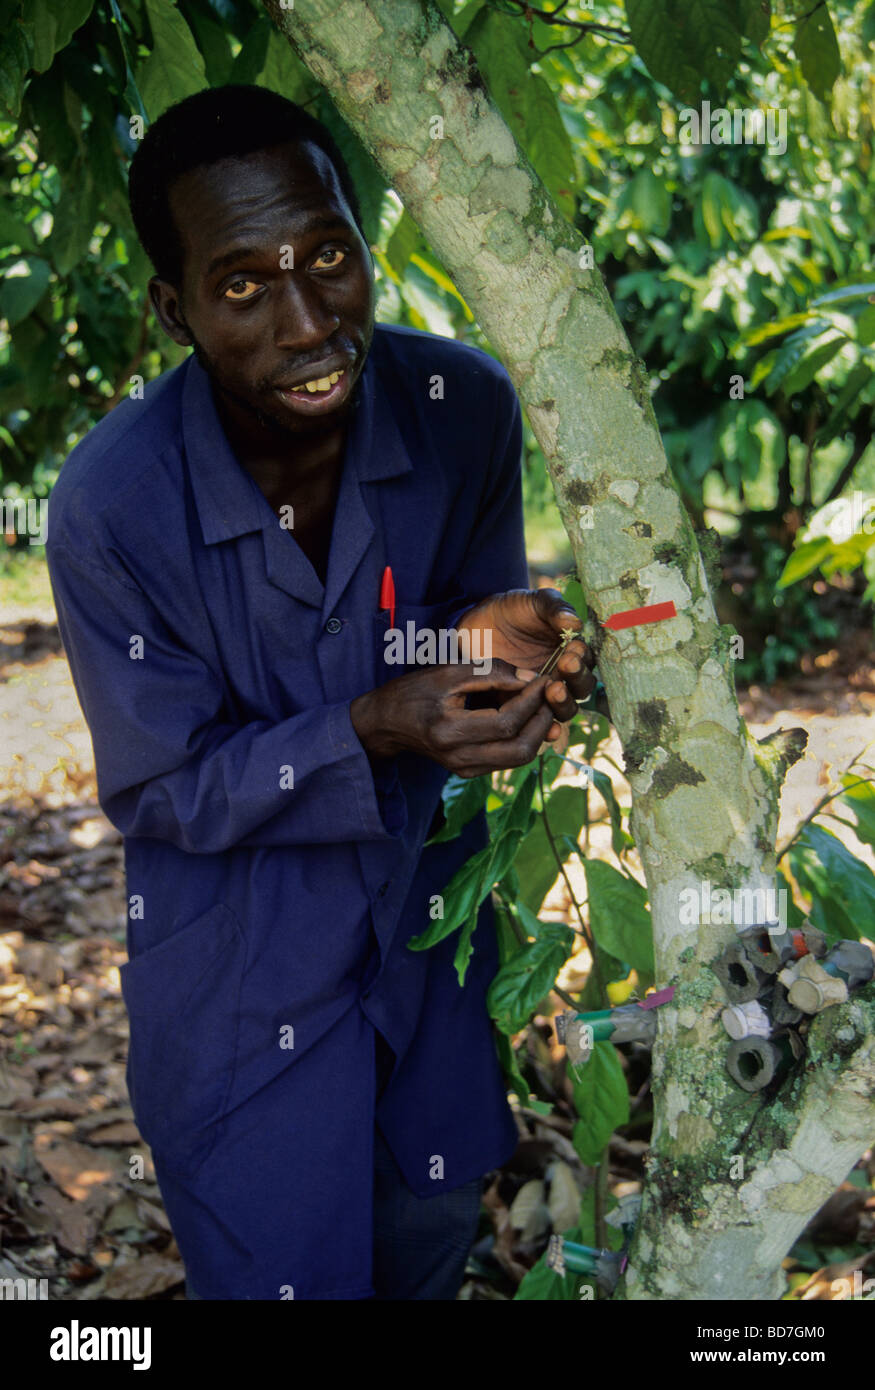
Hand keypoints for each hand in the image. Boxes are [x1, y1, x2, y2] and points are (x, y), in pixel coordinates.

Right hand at [350, 661, 559, 777]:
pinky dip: (524, 738)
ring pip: (519, 758)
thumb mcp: (448, 672)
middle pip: (521, 749)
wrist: (386, 723)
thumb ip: (490, 672)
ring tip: (541, 704)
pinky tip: (525, 716)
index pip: (506, 722)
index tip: (543, 678)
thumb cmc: (414, 691)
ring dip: (538, 731)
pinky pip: (508, 759)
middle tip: (550, 694)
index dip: (531, 700)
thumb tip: (530, 677)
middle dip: (543, 720)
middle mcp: (459, 758)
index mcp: (449, 731)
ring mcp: (465, 769)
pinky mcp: (469, 772)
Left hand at [456, 588, 595, 734]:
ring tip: (553, 691)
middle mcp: (562, 676)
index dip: (582, 658)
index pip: (586, 661)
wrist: (474, 625)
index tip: (573, 649)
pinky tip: (548, 730)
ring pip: (563, 709)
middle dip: (575, 679)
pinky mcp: (521, 709)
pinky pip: (537, 725)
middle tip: (565, 666)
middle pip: (580, 688)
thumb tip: (574, 623)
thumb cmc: (510, 611)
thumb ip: (553, 607)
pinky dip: (546, 730)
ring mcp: (542, 695)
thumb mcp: (533, 603)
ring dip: (563, 703)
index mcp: (571, 651)